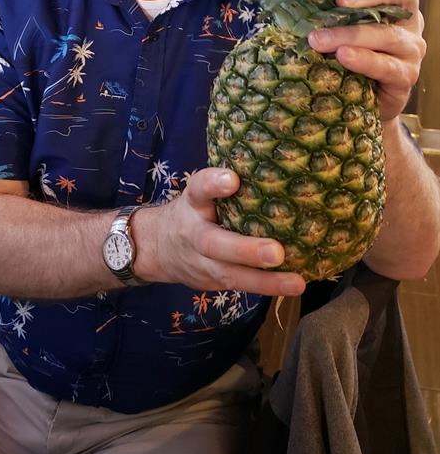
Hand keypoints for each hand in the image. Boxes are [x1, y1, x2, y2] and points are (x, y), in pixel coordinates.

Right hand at [134, 167, 305, 295]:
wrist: (157, 247)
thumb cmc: (193, 212)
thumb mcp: (199, 194)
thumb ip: (223, 185)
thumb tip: (273, 166)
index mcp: (193, 203)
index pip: (199, 189)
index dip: (214, 183)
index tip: (232, 180)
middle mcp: (194, 233)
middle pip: (215, 243)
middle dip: (246, 250)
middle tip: (277, 252)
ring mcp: (201, 262)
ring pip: (230, 274)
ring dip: (265, 281)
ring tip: (296, 282)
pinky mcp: (211, 282)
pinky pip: (239, 285)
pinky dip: (266, 287)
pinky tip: (293, 285)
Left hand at [308, 0, 425, 122]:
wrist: (354, 104)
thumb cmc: (338, 53)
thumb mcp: (331, 20)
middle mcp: (407, 16)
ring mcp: (410, 46)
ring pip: (389, 33)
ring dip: (352, 33)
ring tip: (318, 39)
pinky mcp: (406, 75)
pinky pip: (388, 65)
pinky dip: (365, 59)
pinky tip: (344, 56)